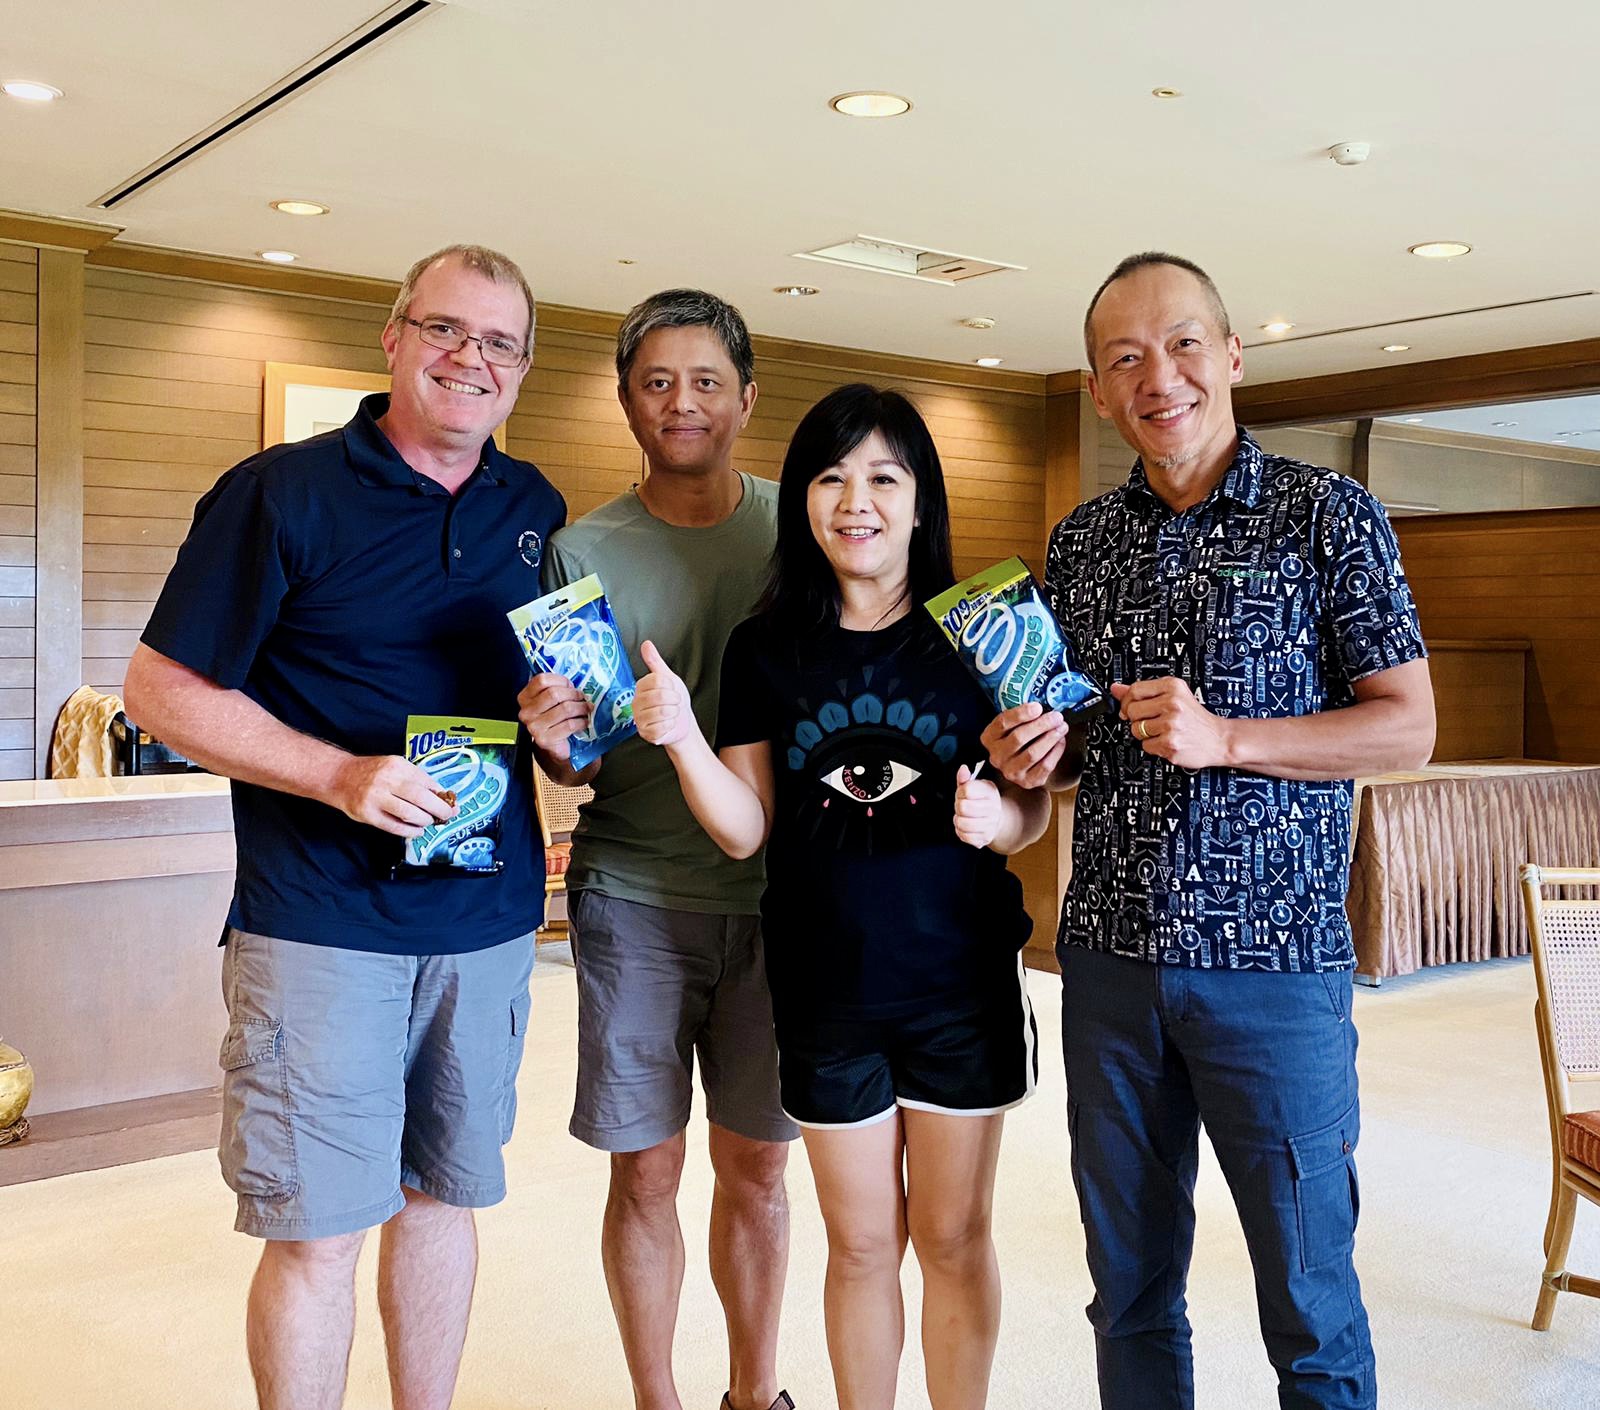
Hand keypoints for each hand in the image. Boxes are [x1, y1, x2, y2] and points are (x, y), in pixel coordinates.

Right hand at [328, 754, 456, 837]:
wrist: (339, 776)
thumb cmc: (372, 773)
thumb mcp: (394, 766)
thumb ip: (415, 779)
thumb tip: (441, 796)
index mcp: (397, 765)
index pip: (427, 782)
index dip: (442, 795)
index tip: (451, 803)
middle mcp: (387, 780)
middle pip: (421, 798)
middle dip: (439, 809)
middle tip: (447, 816)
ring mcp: (376, 797)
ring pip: (410, 813)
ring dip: (425, 821)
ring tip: (429, 822)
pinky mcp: (368, 814)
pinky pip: (394, 827)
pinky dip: (410, 831)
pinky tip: (416, 831)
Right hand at [517, 672, 589, 761]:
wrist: (552, 747)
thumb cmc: (554, 719)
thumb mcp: (550, 702)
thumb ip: (557, 689)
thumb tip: (577, 682)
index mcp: (524, 697)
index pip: (541, 680)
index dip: (560, 680)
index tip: (570, 685)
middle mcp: (526, 712)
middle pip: (554, 694)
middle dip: (573, 694)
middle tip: (583, 697)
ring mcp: (534, 727)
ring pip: (564, 709)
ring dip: (581, 707)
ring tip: (587, 708)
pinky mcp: (545, 740)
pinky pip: (569, 725)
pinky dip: (581, 722)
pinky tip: (585, 721)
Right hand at [633, 640, 696, 747]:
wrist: (682, 722)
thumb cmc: (674, 700)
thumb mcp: (668, 678)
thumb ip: (655, 661)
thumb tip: (646, 644)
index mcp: (641, 687)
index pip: (657, 680)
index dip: (670, 685)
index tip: (671, 689)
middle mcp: (636, 702)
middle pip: (659, 696)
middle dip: (674, 699)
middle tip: (674, 702)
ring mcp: (639, 719)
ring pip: (661, 712)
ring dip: (673, 712)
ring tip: (671, 712)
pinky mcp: (646, 733)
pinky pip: (661, 727)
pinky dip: (670, 725)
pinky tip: (668, 724)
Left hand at [952, 763, 1002, 848]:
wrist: (996, 819)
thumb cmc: (979, 801)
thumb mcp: (973, 787)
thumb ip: (964, 778)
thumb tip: (963, 769)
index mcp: (990, 791)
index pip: (967, 790)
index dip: (960, 792)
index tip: (963, 794)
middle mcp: (993, 807)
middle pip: (963, 807)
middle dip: (958, 807)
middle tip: (962, 807)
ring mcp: (991, 824)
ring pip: (962, 823)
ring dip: (958, 820)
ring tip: (963, 817)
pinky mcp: (986, 837)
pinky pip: (964, 836)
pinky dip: (960, 831)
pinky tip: (966, 827)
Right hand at [980, 701, 1067, 788]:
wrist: (1024, 766)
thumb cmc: (1020, 739)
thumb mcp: (1013, 725)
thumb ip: (1022, 716)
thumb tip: (1041, 707)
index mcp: (990, 738)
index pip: (1002, 723)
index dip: (1021, 714)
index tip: (1038, 707)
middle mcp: (997, 756)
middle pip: (1019, 738)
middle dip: (1041, 725)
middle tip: (1056, 717)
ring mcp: (1010, 771)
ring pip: (1032, 753)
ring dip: (1050, 738)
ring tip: (1061, 727)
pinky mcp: (1027, 781)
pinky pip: (1044, 766)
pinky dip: (1056, 752)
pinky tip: (1060, 741)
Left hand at [1112, 677, 1231, 769]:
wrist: (1219, 739)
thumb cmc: (1195, 717)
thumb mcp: (1174, 695)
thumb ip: (1144, 692)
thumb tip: (1115, 688)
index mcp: (1172, 687)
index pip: (1134, 690)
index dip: (1127, 701)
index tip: (1130, 707)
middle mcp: (1173, 704)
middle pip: (1132, 711)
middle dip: (1137, 719)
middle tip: (1152, 721)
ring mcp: (1172, 725)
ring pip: (1136, 730)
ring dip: (1145, 734)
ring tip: (1162, 731)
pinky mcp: (1170, 744)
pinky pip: (1145, 746)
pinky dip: (1153, 746)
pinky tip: (1167, 741)